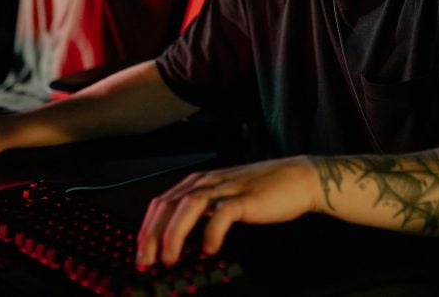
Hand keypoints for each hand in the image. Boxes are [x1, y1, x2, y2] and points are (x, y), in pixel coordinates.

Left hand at [135, 156, 318, 267]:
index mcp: (199, 182)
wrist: (299, 177)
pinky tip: (209, 248)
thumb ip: (203, 214)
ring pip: (189, 205)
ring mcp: (227, 187)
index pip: (162, 202)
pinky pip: (223, 213)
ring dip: (174, 233)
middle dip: (152, 234)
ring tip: (169, 258)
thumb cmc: (263, 192)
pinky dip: (212, 231)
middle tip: (145, 261)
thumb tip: (180, 241)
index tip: (139, 252)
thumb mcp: (224, 199)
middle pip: (169, 204)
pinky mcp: (246, 197)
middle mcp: (208, 182)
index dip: (146, 228)